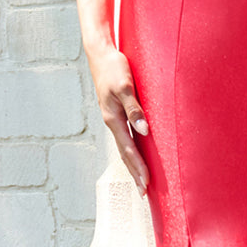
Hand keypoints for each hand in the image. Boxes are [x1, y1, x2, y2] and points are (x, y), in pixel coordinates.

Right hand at [90, 46, 149, 196]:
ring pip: (124, 146)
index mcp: (113, 119)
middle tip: (143, 192)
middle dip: (134, 173)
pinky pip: (124, 135)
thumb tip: (144, 132)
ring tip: (140, 179)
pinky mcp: (116, 111)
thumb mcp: (126, 86)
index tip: (146, 185)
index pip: (129, 150)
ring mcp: (113, 117)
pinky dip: (131, 149)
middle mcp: (112, 121)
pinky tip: (137, 151)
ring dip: (132, 164)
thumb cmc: (114, 67)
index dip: (138, 168)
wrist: (100, 53)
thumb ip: (135, 109)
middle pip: (124, 154)